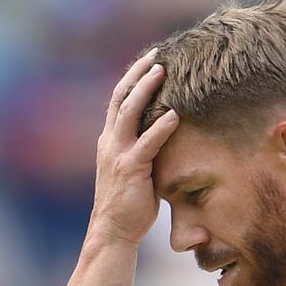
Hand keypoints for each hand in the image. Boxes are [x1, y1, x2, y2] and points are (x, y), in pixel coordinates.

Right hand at [89, 48, 180, 244]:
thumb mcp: (135, 170)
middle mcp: (110, 141)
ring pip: (129, 112)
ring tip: (163, 71)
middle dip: (138, 73)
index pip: (119, 100)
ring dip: (146, 89)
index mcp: (110, 140)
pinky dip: (161, 127)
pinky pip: (147, 143)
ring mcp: (118, 153)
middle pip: (121, 96)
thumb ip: (145, 150)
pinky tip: (175, 115)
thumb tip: (167, 138)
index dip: (132, 78)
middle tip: (156, 54)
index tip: (149, 61)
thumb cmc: (129, 203)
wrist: (113, 230)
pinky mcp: (130, 169)